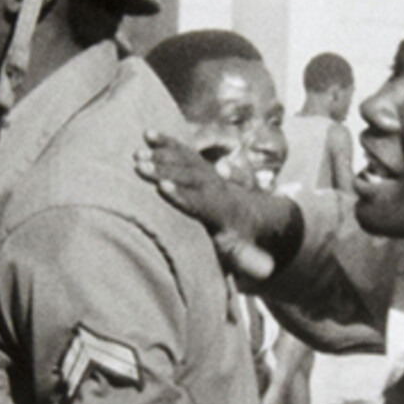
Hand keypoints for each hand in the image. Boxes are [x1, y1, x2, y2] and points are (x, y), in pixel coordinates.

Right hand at [134, 132, 287, 280]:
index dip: (183, 194)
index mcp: (223, 209)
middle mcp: (216, 186)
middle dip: (166, 170)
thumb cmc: (238, 239)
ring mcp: (208, 172)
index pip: (201, 200)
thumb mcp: (246, 251)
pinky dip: (166, 141)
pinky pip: (182, 150)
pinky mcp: (200, 164)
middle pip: (189, 176)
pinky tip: (147, 133)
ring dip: (161, 155)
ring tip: (137, 155)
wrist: (251, 213)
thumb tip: (266, 270)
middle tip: (141, 167)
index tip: (163, 187)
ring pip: (185, 160)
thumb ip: (251, 258)